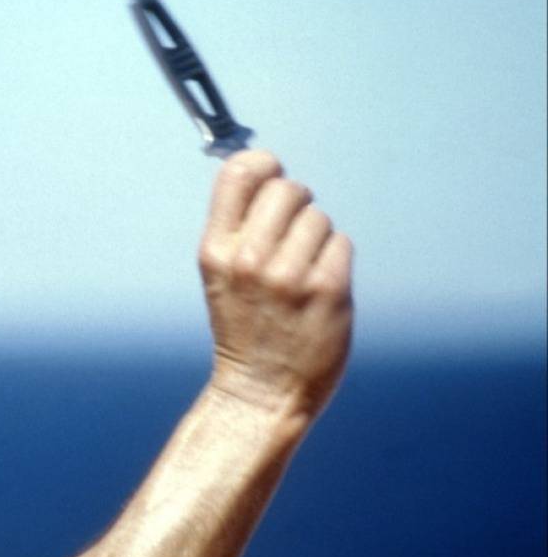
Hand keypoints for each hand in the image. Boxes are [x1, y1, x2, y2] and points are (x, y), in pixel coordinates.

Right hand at [198, 150, 353, 418]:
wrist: (261, 390)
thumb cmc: (244, 326)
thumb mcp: (220, 274)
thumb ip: (237, 227)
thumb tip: (266, 170)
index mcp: (215, 251)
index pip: (239, 174)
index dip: (262, 165)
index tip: (271, 175)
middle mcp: (250, 259)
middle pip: (288, 189)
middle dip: (296, 202)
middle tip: (292, 232)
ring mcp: (290, 275)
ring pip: (318, 217)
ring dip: (316, 237)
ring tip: (302, 269)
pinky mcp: (328, 290)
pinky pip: (341, 243)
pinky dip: (334, 259)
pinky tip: (320, 285)